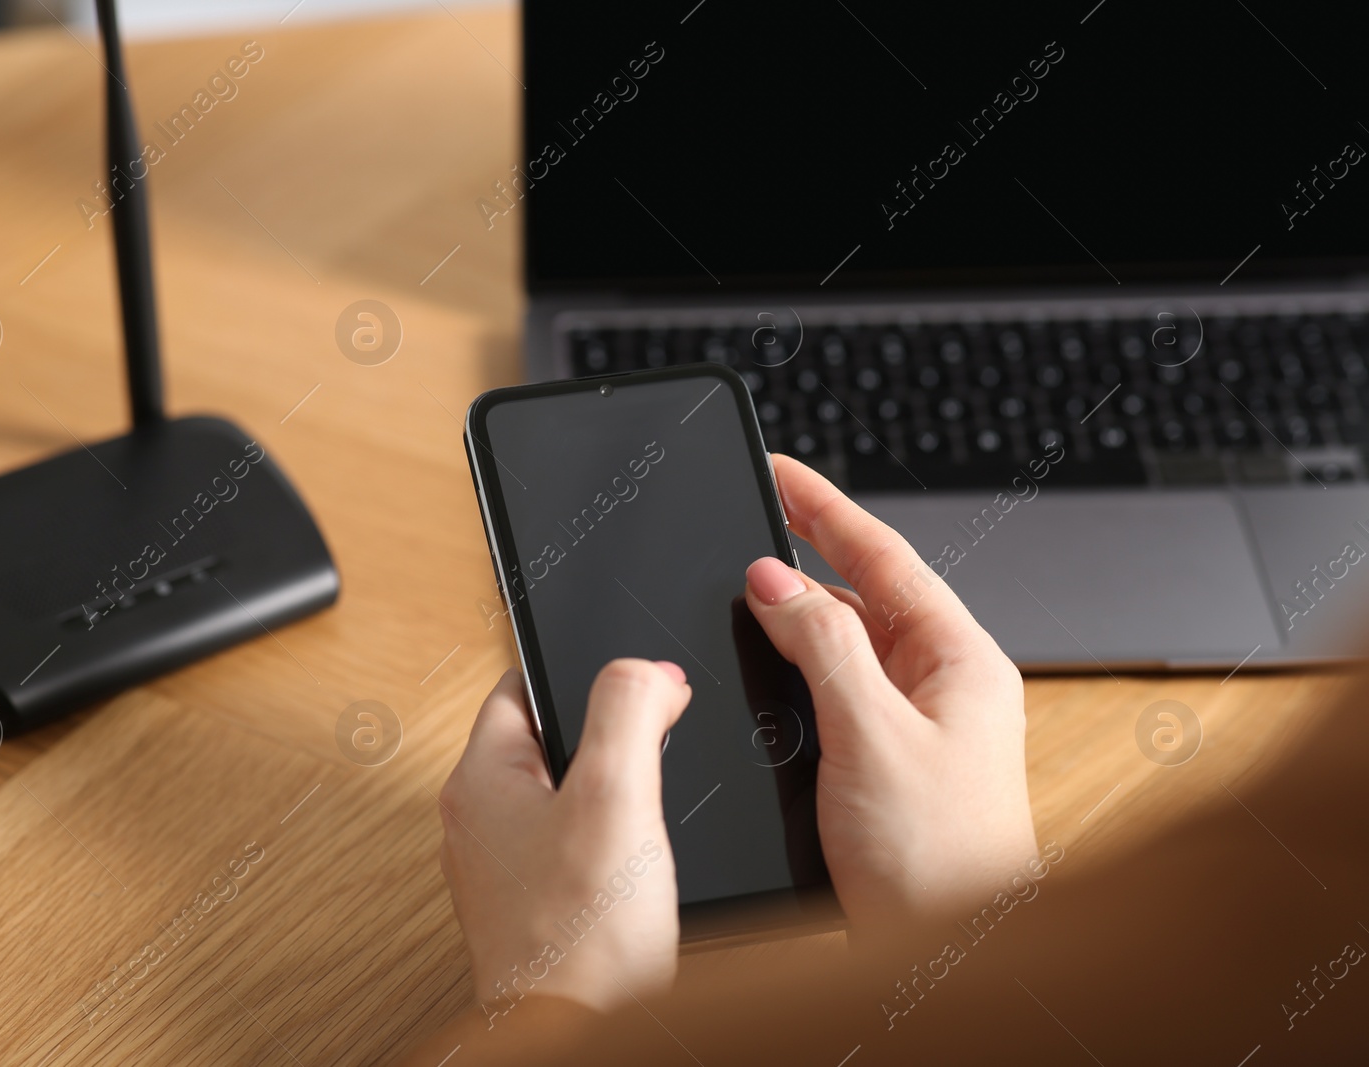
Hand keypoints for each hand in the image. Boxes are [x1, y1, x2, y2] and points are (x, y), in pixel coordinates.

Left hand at [437, 660, 690, 1018]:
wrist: (578, 1040)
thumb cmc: (581, 941)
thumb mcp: (616, 795)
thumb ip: (627, 711)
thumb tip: (645, 670)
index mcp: (480, 780)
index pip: (520, 683)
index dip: (586, 674)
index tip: (640, 686)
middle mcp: (479, 823)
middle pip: (549, 740)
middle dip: (608, 737)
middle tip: (652, 754)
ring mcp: (502, 869)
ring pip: (564, 794)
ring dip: (612, 793)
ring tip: (644, 815)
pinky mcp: (533, 906)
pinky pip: (572, 846)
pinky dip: (609, 843)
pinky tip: (637, 865)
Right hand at [744, 455, 1036, 927]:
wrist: (950, 960)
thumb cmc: (940, 863)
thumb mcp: (874, 737)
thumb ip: (822, 650)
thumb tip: (773, 580)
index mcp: (961, 663)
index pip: (886, 557)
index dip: (826, 507)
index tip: (779, 468)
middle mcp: (941, 687)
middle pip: (862, 597)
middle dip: (800, 562)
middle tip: (741, 523)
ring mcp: (913, 728)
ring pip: (842, 649)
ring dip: (792, 623)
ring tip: (737, 597)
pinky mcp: (882, 766)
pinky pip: (833, 696)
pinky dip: (793, 676)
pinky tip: (759, 675)